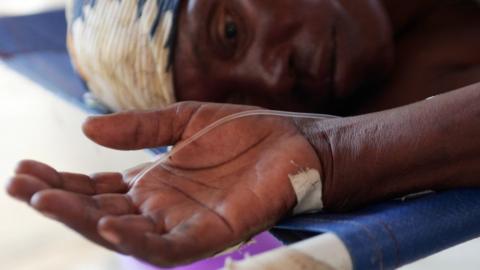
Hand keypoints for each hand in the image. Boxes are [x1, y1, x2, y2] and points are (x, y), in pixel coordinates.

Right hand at [6, 102, 320, 266]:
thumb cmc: (246, 133)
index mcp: (154, 182)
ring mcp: (185, 223)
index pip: (98, 186)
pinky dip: (136, 240)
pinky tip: (106, 222)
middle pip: (101, 210)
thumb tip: (86, 130)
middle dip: (60, 199)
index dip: (62, 179)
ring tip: (47, 198)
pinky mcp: (213, 235)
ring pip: (124, 232)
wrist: (294, 142)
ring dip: (83, 218)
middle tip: (20, 183)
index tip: (25, 168)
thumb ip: (140, 127)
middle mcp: (162, 207)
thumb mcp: (185, 120)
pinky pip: (168, 248)